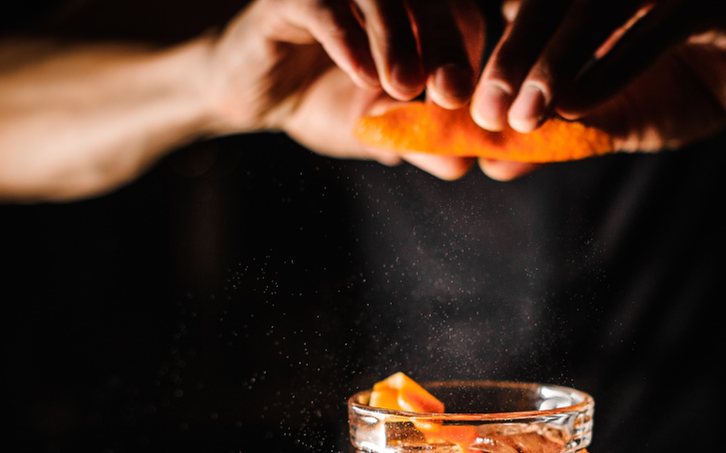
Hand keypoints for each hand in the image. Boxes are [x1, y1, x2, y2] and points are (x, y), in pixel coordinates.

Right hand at [207, 0, 484, 177]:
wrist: (251, 96)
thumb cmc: (323, 101)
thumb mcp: (377, 129)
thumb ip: (418, 141)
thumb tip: (461, 164)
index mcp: (413, 12)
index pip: (461, 19)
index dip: (471, 58)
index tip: (474, 104)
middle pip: (429, 1)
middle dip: (445, 46)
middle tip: (452, 92)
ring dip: (396, 39)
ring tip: (403, 86)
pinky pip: (324, 8)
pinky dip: (347, 40)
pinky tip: (361, 76)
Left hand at [469, 0, 725, 179]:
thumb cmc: (676, 87)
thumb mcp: (607, 117)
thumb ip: (553, 134)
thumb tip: (493, 165)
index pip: (526, 6)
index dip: (493, 52)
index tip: (465, 107)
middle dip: (513, 56)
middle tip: (487, 112)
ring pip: (597, 3)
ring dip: (555, 60)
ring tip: (526, 115)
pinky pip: (656, 23)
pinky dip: (612, 66)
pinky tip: (578, 106)